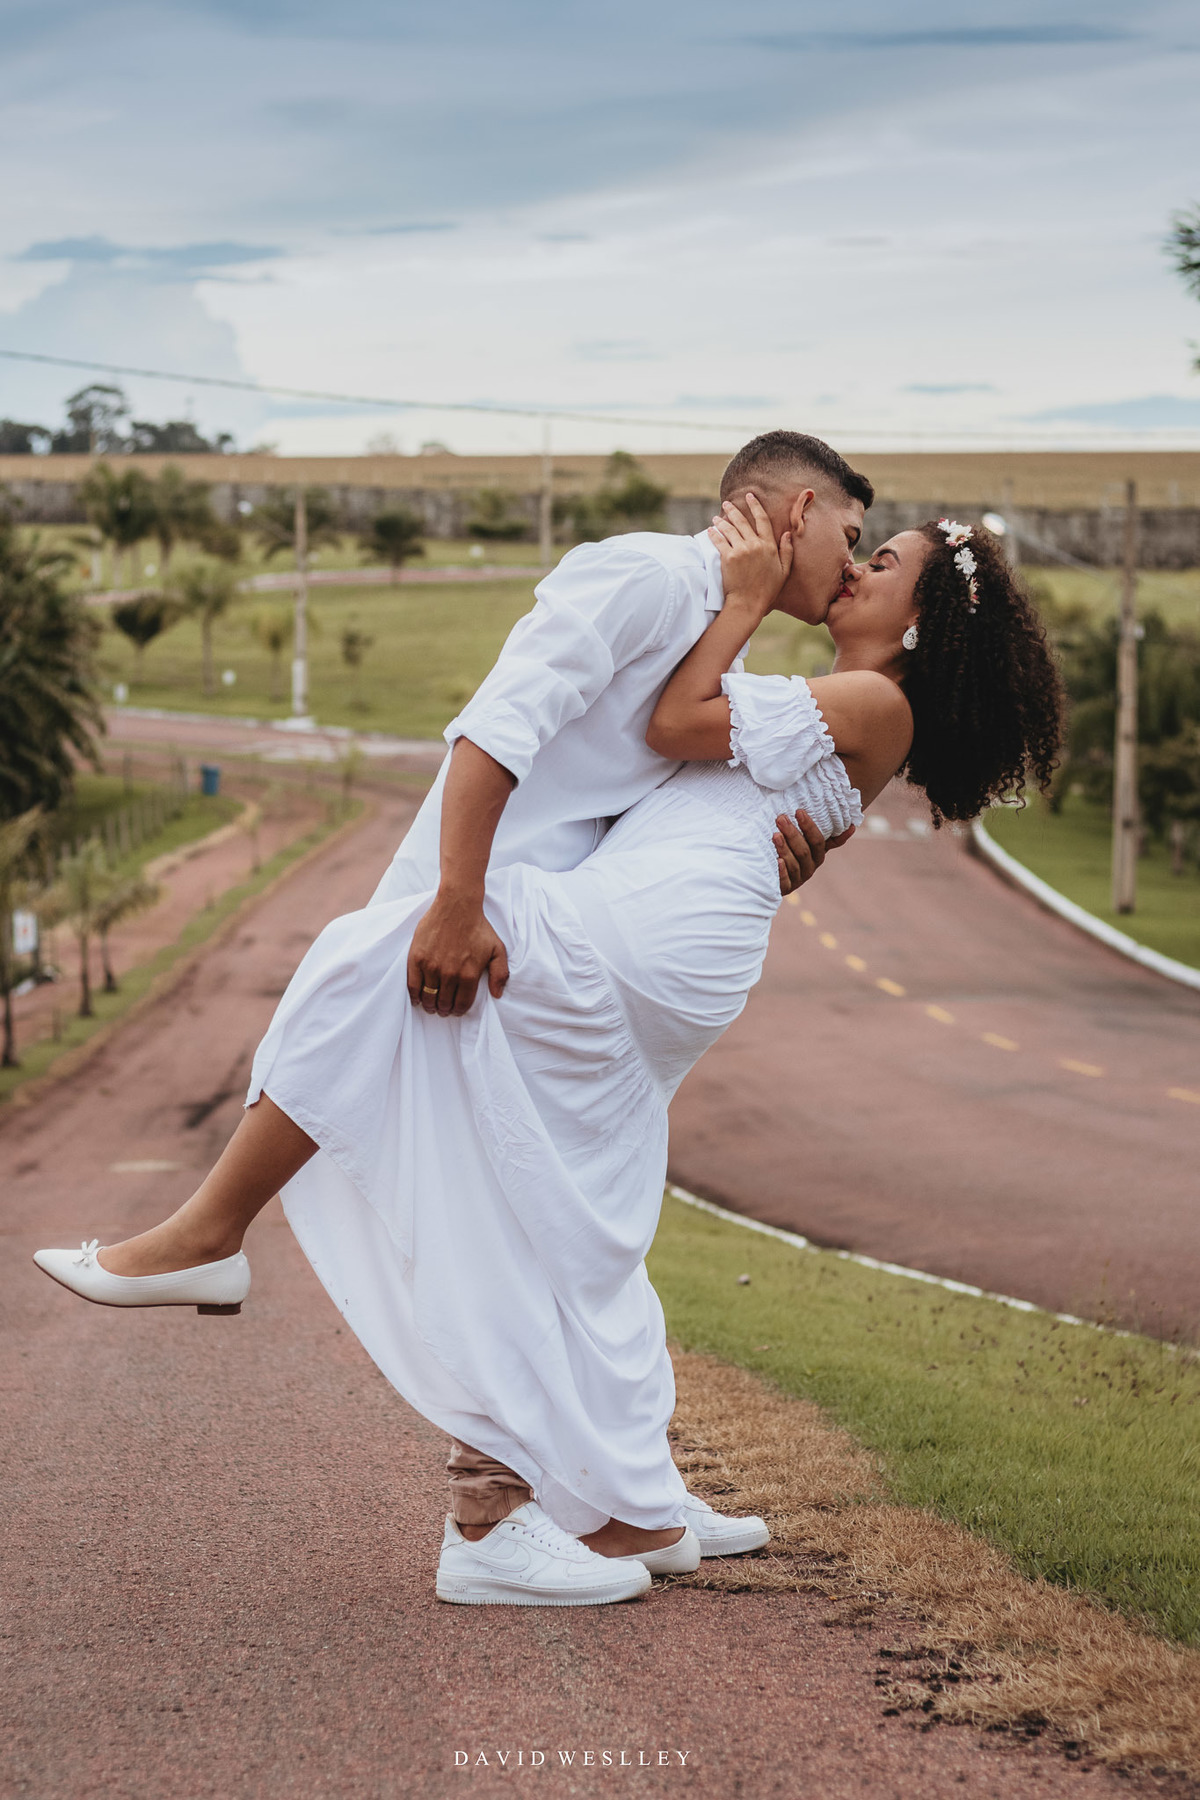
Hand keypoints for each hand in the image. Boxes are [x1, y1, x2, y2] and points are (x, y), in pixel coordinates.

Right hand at [407, 890, 509, 1016]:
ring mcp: (432, 966)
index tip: (455, 1010)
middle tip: (443, 1009)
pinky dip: (414, 996)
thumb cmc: (478, 927)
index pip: (462, 1003)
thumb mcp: (497, 949)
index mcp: (469, 974)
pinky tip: (417, 998)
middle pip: (444, 1003)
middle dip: (444, 1009)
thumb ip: (500, 974)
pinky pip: (413, 985)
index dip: (458, 1010)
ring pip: (428, 996)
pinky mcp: (417, 958)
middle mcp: (450, 973)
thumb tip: (497, 995)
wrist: (457, 905)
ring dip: (430, 1005)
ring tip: (431, 1005)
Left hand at [708, 492, 792, 617]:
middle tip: (727, 502)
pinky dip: (714, 534)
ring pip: (729, 529)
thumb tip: (787, 534)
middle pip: (742, 521)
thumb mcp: (784, 571)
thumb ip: (787, 551)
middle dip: (734, 509)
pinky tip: (710, 530)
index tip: (750, 496)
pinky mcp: (727, 558)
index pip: (762, 519)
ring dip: (722, 521)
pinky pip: (719, 541)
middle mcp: (754, 545)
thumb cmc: (767, 589)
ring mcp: (740, 550)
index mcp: (768, 546)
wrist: (748, 603)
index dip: (755, 505)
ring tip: (716, 517)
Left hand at [774, 810, 855, 895]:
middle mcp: (810, 867)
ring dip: (785, 849)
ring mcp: (798, 879)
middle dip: (792, 833)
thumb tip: (852, 827)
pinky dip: (782, 872)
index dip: (809, 827)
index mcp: (818, 855)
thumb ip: (824, 835)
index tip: (799, 812)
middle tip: (781, 818)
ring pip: (794, 864)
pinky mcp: (785, 888)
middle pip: (804, 851)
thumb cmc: (792, 852)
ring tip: (775, 835)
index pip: (817, 841)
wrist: (774, 876)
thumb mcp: (808, 843)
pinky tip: (777, 861)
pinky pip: (784, 881)